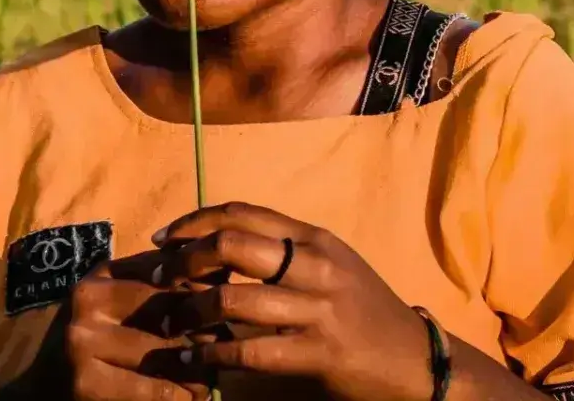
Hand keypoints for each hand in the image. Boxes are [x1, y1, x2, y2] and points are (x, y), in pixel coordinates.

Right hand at [27, 249, 213, 400]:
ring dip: (199, 370)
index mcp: (101, 275)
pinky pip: (153, 391)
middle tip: (225, 348)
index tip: (224, 312)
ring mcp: (84, 342)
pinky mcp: (86, 383)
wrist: (42, 384)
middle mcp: (88, 301)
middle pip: (170, 313)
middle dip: (205, 332)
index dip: (203, 294)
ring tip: (210, 378)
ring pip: (166, 354)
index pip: (168, 276)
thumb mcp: (119, 298)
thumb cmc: (95, 337)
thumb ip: (159, 282)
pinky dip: (180, 397)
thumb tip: (221, 269)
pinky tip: (190, 398)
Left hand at [146, 202, 437, 400]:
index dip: (194, 221)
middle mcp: (316, 265)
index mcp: (315, 238)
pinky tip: (193, 358)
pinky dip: (211, 353)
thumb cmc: (365, 311)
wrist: (415, 361)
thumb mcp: (331, 265)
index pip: (241, 213)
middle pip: (230, 245)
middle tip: (159, 278)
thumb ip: (285, 250)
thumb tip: (219, 243)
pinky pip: (249, 350)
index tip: (162, 238)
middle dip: (183, 261)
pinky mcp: (319, 352)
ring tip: (170, 323)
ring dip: (188, 312)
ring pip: (231, 299)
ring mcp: (319, 309)